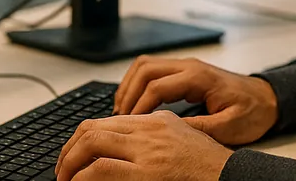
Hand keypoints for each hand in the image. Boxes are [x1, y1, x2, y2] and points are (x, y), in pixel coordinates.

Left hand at [55, 111, 231, 180]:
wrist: (233, 177)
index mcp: (157, 120)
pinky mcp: (147, 173)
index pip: (107, 121)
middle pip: (93, 128)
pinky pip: (102, 169)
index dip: (82, 138)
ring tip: (64, 179)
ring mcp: (148, 150)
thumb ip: (154, 140)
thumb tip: (122, 154)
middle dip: (69, 150)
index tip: (73, 156)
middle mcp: (150, 130)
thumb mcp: (183, 140)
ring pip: (92, 143)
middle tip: (62, 170)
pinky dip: (82, 176)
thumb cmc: (211, 167)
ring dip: (70, 162)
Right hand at [114, 56, 278, 145]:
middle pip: (145, 69)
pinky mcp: (185, 72)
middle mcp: (189, 66)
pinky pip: (154, 70)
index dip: (139, 106)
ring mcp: (186, 66)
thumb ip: (197, 128)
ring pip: (146, 65)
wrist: (268, 99)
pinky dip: (139, 83)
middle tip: (120, 118)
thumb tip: (167, 131)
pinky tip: (135, 102)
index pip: (156, 86)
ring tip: (122, 110)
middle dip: (128, 93)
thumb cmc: (252, 112)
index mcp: (199, 77)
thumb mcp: (228, 127)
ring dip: (130, 85)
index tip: (130, 125)